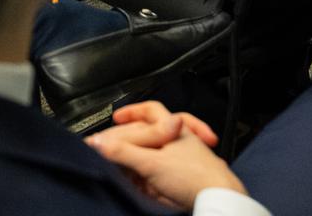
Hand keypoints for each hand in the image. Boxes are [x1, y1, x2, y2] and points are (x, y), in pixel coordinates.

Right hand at [86, 103, 240, 208]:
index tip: (117, 117)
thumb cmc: (194, 176)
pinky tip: (142, 188)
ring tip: (128, 174)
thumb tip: (97, 143)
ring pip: (150, 158)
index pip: (148, 111)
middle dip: (129, 145)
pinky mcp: (179, 179)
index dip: (131, 111)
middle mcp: (177, 140)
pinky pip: (155, 177)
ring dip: (137, 166)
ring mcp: (179, 160)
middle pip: (146, 135)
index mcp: (172, 127)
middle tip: (112, 151)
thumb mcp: (151, 162)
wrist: (215, 200)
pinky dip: (146, 181)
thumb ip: (123, 151)